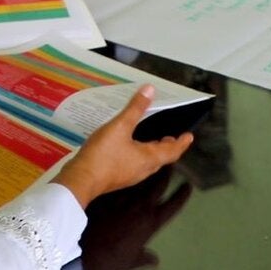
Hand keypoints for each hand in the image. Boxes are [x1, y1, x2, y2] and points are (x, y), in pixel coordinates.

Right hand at [52, 85, 193, 208]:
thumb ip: (135, 108)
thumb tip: (150, 90)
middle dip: (167, 147)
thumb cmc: (104, 154)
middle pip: (161, 158)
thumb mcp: (120, 126)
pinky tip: (129, 148)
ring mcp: (129, 175)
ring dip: (153, 151)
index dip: (182, 143)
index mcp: (148, 158)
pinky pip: (135, 165)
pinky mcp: (117, 177)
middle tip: (171, 137)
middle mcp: (143, 169)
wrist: (81, 179)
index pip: (172, 151)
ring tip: (152, 140)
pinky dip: (139, 155)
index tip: (189, 136)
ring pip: (148, 162)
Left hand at [80, 167, 191, 269]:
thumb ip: (146, 256)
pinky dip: (122, 172)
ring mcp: (125, 198)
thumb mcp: (133, 258)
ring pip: (139, 178)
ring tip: (151, 158)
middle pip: (159, 184)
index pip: (173, 205)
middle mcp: (141, 206)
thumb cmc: (113, 256)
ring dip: (146, 167)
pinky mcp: (108, 194)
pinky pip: (119, 179)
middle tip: (171, 160)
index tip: (187, 187)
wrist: (90, 249)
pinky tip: (122, 166)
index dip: (181, 196)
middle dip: (167, 173)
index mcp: (151, 221)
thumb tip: (154, 261)